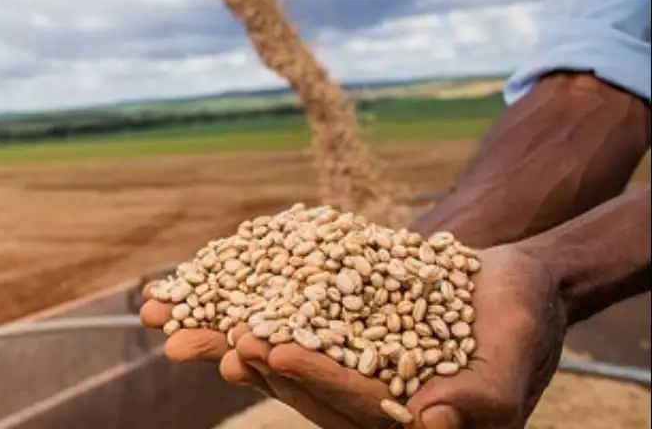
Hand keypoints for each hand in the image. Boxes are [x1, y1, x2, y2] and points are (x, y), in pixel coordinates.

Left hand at [140, 245, 566, 427]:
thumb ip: (484, 395)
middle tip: (194, 344)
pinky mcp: (324, 331)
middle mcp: (361, 402)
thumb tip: (430, 424)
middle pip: (295, 385)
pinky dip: (234, 303)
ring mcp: (338, 366)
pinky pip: (273, 318)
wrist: (508, 278)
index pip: (350, 404)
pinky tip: (190, 289)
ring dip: (220, 337)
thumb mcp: (514, 352)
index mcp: (401, 420)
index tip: (273, 350)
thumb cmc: (522, 319)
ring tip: (171, 323)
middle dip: (243, 362)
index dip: (313, 378)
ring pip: (273, 354)